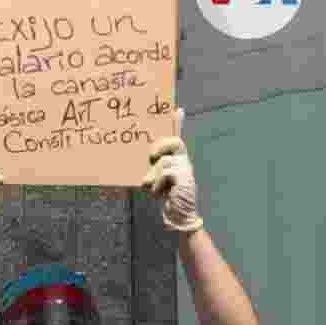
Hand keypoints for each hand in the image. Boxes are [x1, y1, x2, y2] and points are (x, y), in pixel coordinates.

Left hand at [142, 108, 203, 232]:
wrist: (178, 214)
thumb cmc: (164, 196)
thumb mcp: (153, 179)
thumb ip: (150, 168)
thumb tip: (139, 165)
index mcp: (176, 158)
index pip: (176, 139)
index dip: (176, 124)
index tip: (177, 110)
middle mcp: (183, 160)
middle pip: (171, 142)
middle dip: (158, 148)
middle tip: (150, 157)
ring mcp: (186, 168)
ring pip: (163, 162)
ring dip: (153, 176)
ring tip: (154, 188)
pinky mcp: (185, 177)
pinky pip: (165, 173)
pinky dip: (158, 184)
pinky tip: (160, 193)